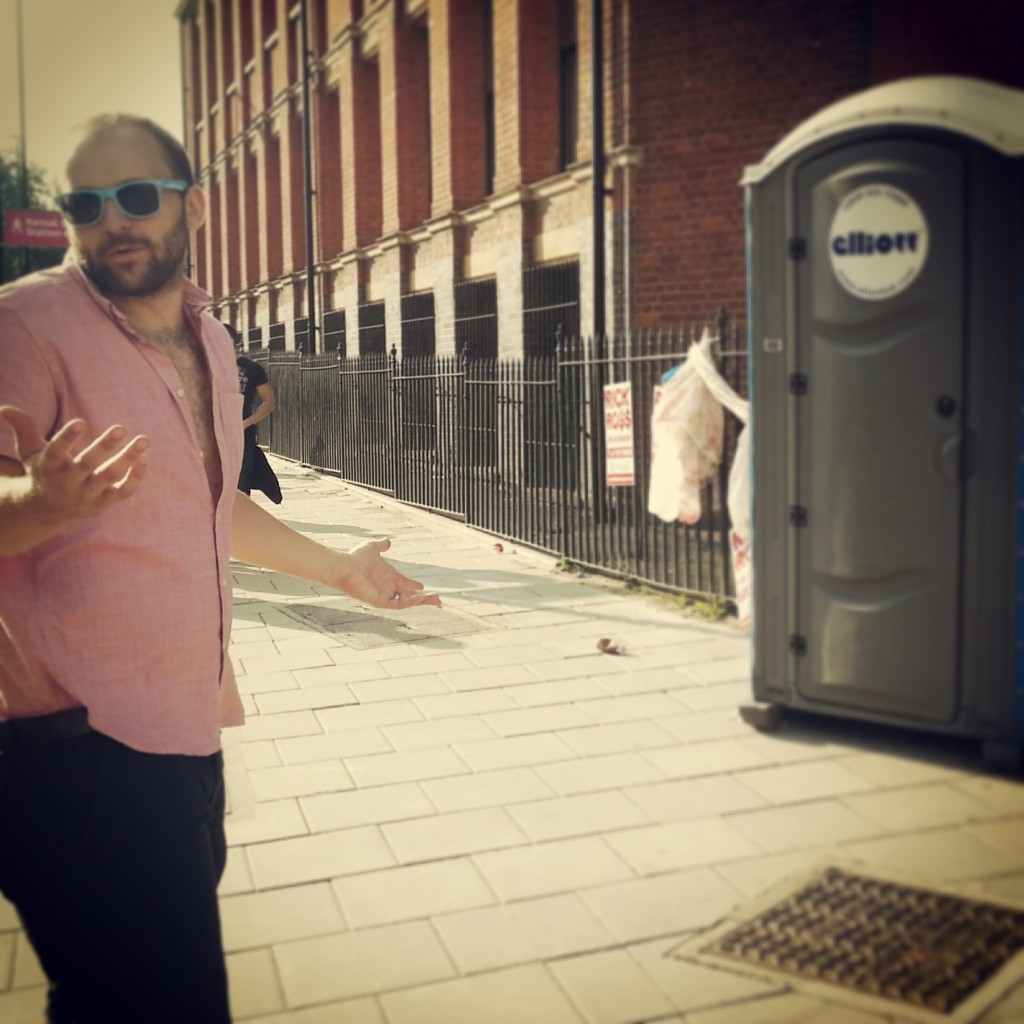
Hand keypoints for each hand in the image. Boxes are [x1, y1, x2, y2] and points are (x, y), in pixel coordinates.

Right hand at [0, 406, 149, 528]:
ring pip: (110, 476)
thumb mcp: (30, 451)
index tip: (81, 421)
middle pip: (88, 464)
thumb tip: (4, 407)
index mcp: (48, 466)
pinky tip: (144, 459)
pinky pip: (123, 492)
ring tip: (144, 439)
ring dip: (128, 458)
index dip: (67, 437)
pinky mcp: (103, 504)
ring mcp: (86, 495)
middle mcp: (67, 482)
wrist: (47, 510)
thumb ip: (23, 427)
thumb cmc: (43, 471)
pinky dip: (135, 477)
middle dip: (104, 446)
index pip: (56, 451)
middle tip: (121, 427)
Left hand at [338, 538, 440, 609]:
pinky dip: (411, 602)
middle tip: (438, 600)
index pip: (404, 584)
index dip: (414, 586)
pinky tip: (421, 598)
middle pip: (409, 595)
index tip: (423, 587)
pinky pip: (399, 604)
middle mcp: (388, 587)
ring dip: (422, 601)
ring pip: (407, 601)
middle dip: (424, 598)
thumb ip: (381, 546)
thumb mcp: (371, 548)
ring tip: (437, 600)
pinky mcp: (381, 601)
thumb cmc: (355, 558)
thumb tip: (388, 541)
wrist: (345, 566)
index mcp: (388, 577)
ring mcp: (385, 595)